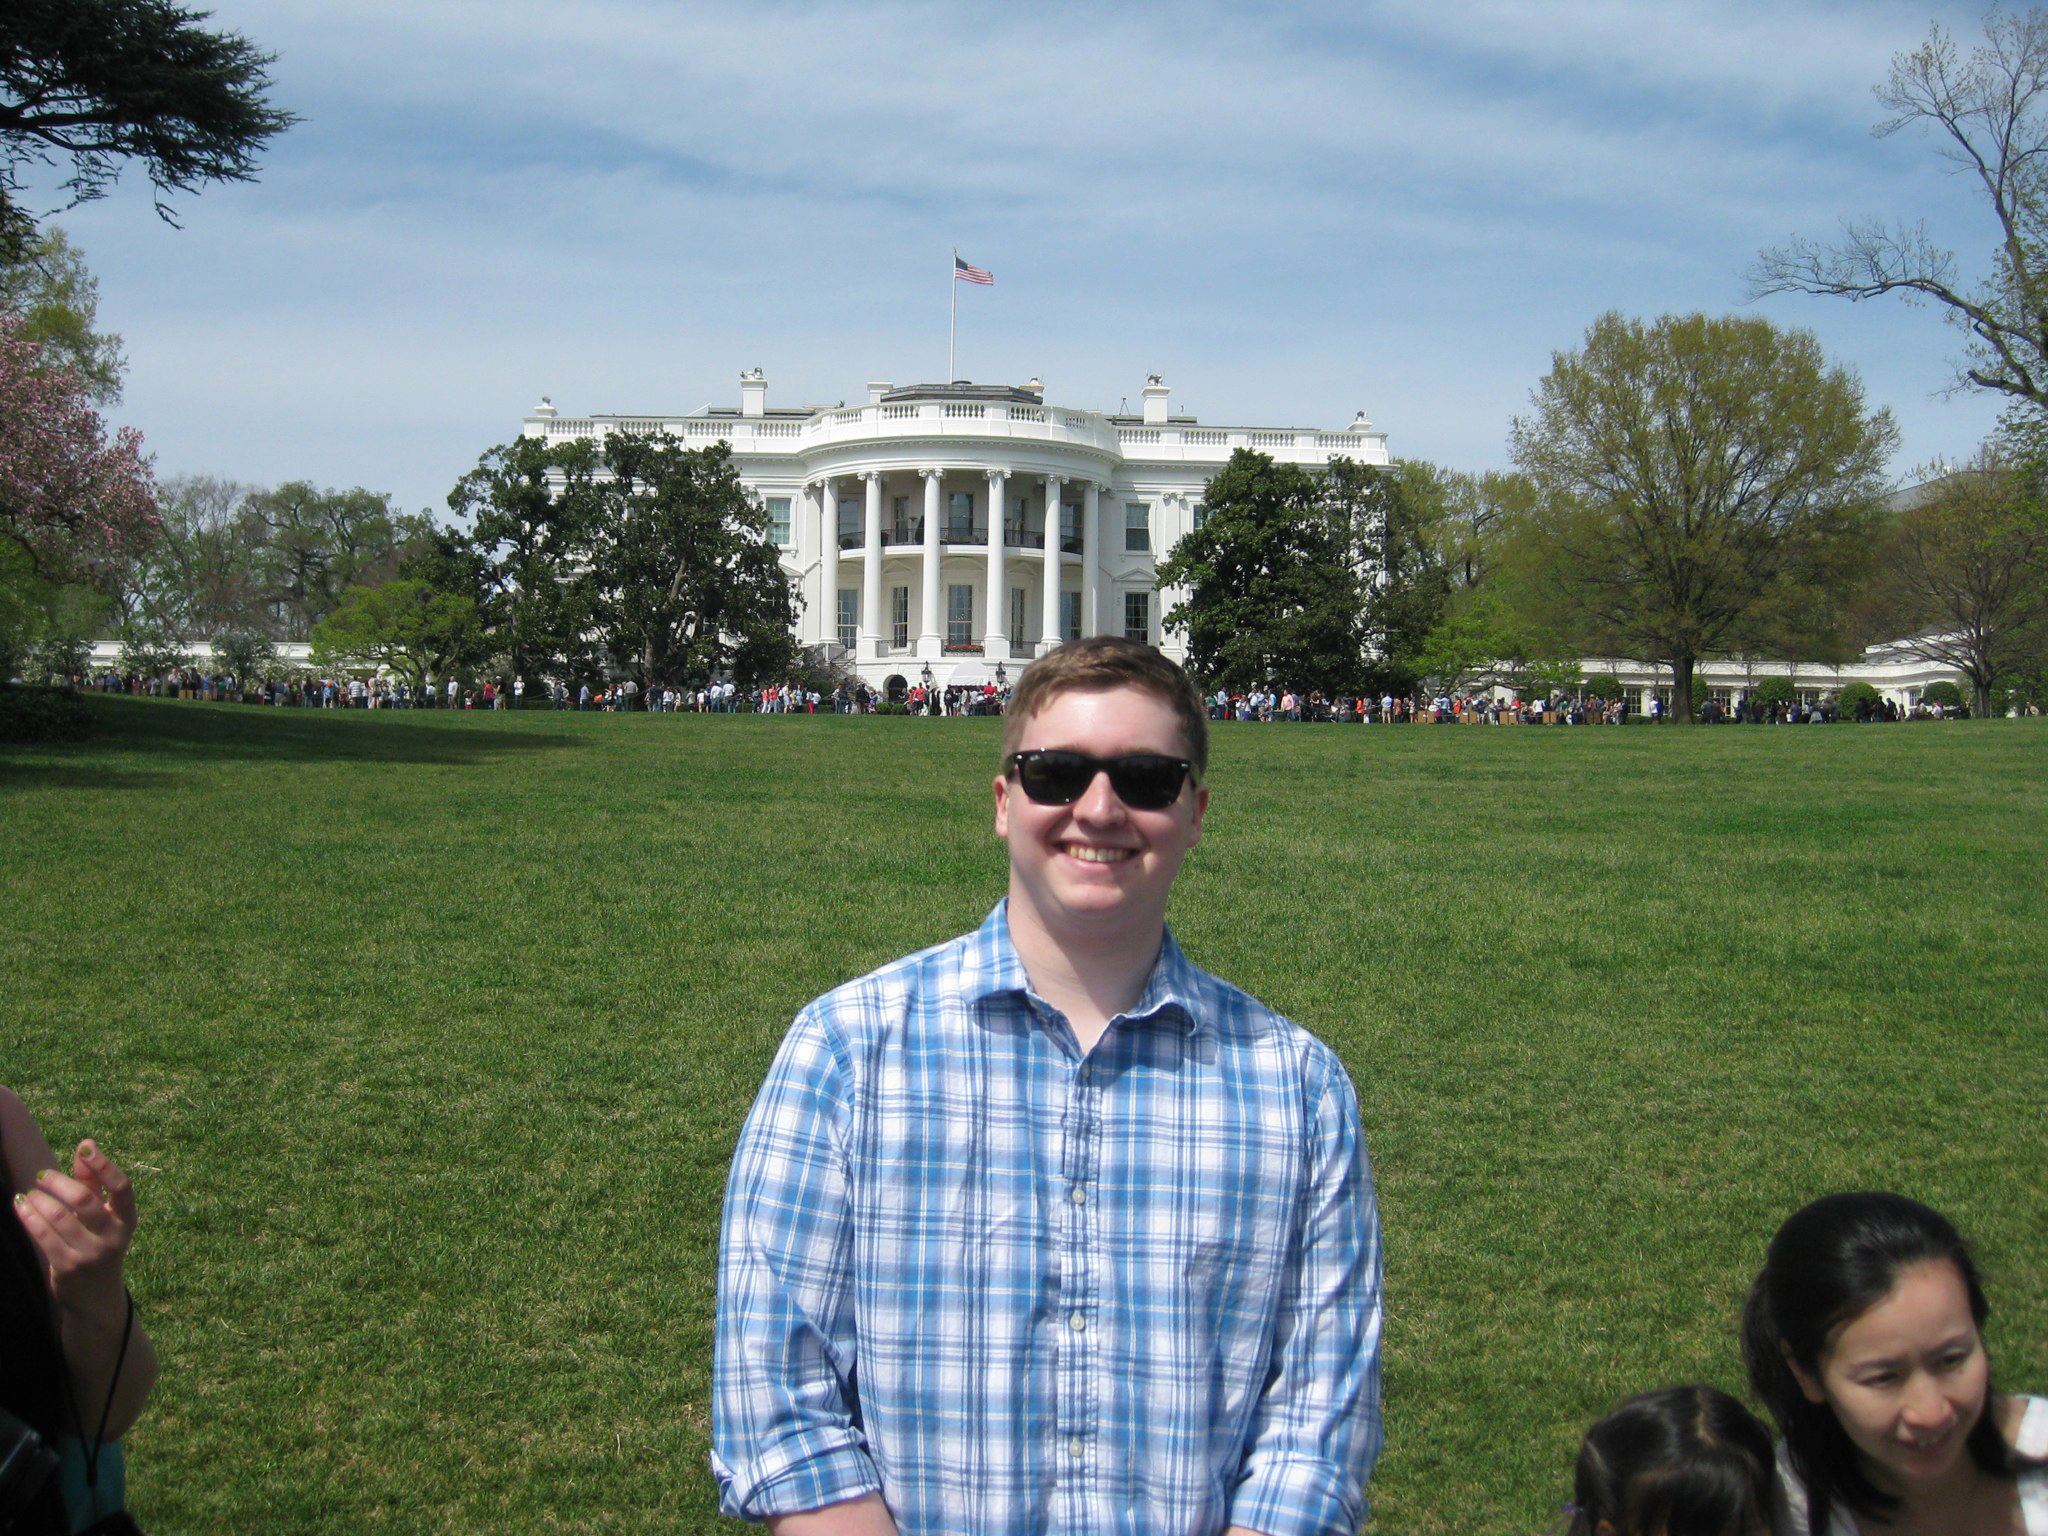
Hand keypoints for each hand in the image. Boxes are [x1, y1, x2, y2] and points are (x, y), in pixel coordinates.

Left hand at [12, 1139, 136, 1313]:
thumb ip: (93, 1181)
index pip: (122, 1188)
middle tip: (41, 1175)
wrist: (96, 1295)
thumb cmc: (98, 1243)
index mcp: (127, 1220)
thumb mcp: (102, 1214)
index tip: (86, 1149)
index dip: (105, 1166)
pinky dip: (29, 1217)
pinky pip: (43, 1236)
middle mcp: (112, 1237)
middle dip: (59, 1183)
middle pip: (84, 1201)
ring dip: (39, 1200)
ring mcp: (89, 1254)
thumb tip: (86, 1144)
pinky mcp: (67, 1267)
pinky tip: (22, 1205)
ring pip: (58, 1218)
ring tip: (29, 1193)